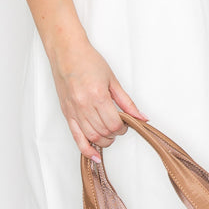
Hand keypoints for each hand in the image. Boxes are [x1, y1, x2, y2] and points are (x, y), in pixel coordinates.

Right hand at [48, 35, 146, 160]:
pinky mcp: (67, 113)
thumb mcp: (113, 80)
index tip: (126, 123)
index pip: (114, 124)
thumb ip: (127, 102)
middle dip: (115, 133)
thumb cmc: (88, 61)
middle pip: (104, 132)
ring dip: (104, 141)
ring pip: (92, 137)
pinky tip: (94, 155)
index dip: (123, 128)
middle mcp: (84, 105)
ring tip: (109, 135)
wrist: (67, 52)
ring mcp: (74, 111)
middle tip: (119, 126)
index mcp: (97, 96)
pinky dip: (86, 149)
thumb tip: (141, 117)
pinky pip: (76, 137)